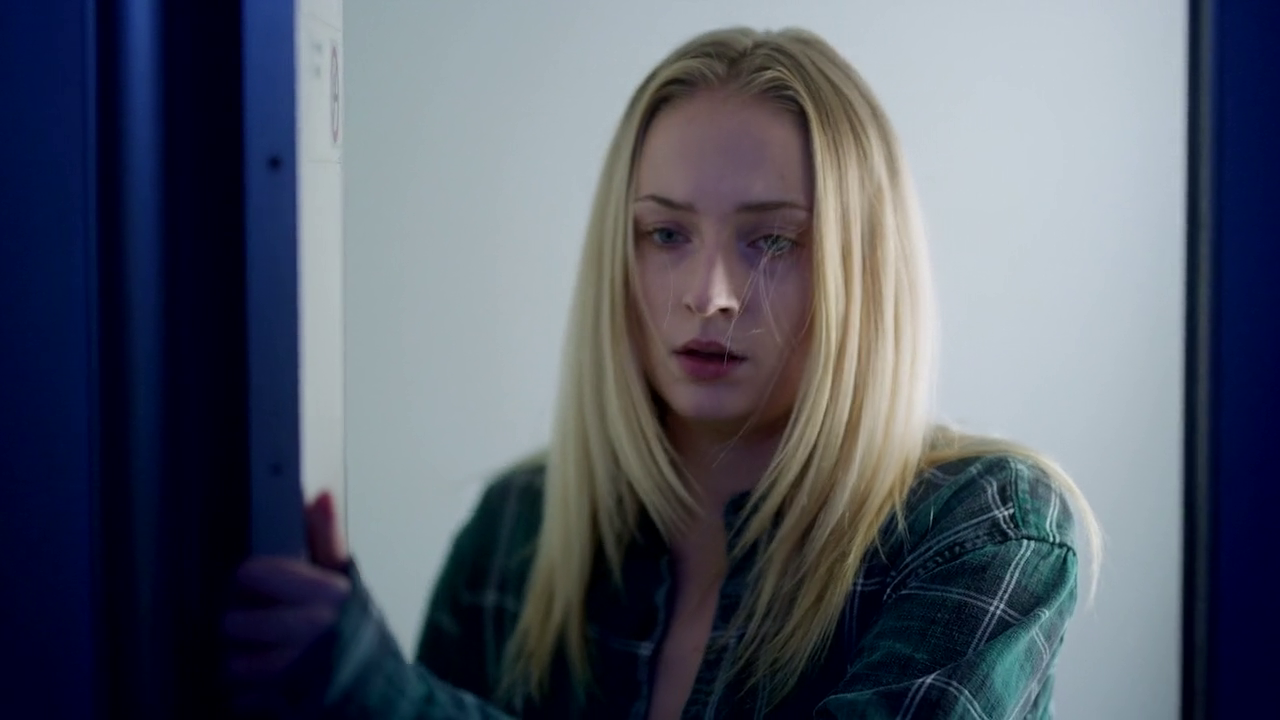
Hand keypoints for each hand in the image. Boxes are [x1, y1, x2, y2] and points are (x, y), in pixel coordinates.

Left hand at [224, 491, 352, 708]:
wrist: (382, 692)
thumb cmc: (357, 633)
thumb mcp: (346, 581)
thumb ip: (328, 538)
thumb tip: (322, 494)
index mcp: (324, 594)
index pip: (253, 574)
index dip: (250, 579)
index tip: (254, 583)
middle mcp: (310, 630)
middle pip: (234, 623)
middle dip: (238, 625)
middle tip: (250, 625)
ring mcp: (295, 671)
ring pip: (232, 663)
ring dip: (239, 662)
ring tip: (258, 656)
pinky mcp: (282, 704)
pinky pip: (237, 698)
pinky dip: (245, 694)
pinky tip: (264, 684)